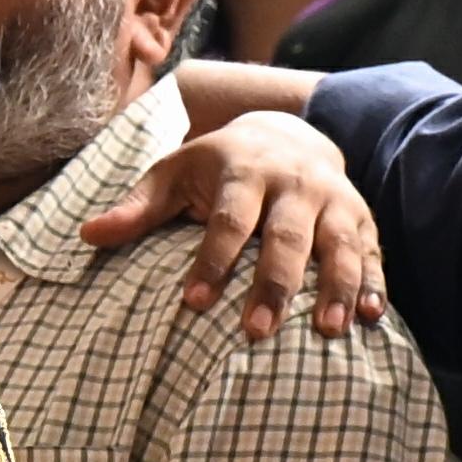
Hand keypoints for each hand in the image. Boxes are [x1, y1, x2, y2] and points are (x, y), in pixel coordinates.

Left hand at [72, 108, 387, 339]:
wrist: (285, 130)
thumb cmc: (217, 166)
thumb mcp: (174, 173)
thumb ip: (137, 207)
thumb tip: (87, 234)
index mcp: (244, 171)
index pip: (228, 220)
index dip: (212, 261)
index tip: (192, 303)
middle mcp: (294, 183)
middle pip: (287, 236)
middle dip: (274, 284)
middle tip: (258, 331)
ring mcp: (333, 199)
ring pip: (338, 245)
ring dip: (336, 288)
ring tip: (327, 331)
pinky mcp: (361, 216)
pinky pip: (373, 251)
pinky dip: (374, 284)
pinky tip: (372, 318)